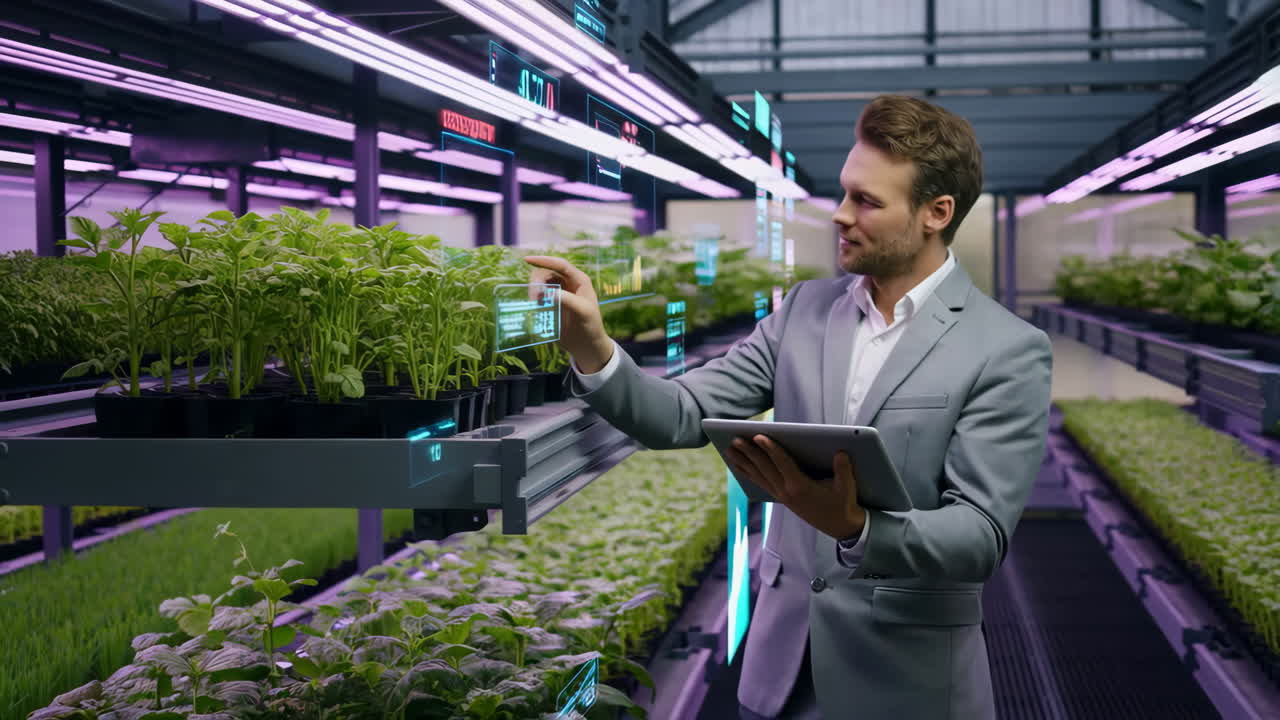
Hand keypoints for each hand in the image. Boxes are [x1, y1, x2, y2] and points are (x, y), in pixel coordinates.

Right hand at [524, 255, 613, 372]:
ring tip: (536, 307)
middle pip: (545, 273)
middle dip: (537, 283)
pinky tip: (537, 311)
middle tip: (534, 299)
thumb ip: (568, 300)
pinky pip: (538, 298)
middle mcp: (567, 283)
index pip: (560, 265)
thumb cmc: (590, 326)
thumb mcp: (583, 312)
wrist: (586, 345)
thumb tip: (549, 292)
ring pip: (539, 285)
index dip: (543, 260)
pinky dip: (534, 302)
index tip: (527, 260)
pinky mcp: (551, 304)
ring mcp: (558, 293)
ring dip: (534, 293)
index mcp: (579, 280)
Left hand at [726, 435, 865, 539]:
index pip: (782, 464)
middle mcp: (786, 492)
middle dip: (749, 453)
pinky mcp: (781, 498)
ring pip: (758, 476)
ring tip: (729, 450)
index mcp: (800, 487)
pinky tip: (739, 465)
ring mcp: (781, 496)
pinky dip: (748, 473)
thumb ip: (843, 469)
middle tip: (735, 439)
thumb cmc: (843, 504)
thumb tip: (840, 452)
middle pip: (764, 469)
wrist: (839, 527)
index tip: (759, 436)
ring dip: (743, 462)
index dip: (771, 449)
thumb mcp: (847, 488)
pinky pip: (761, 483)